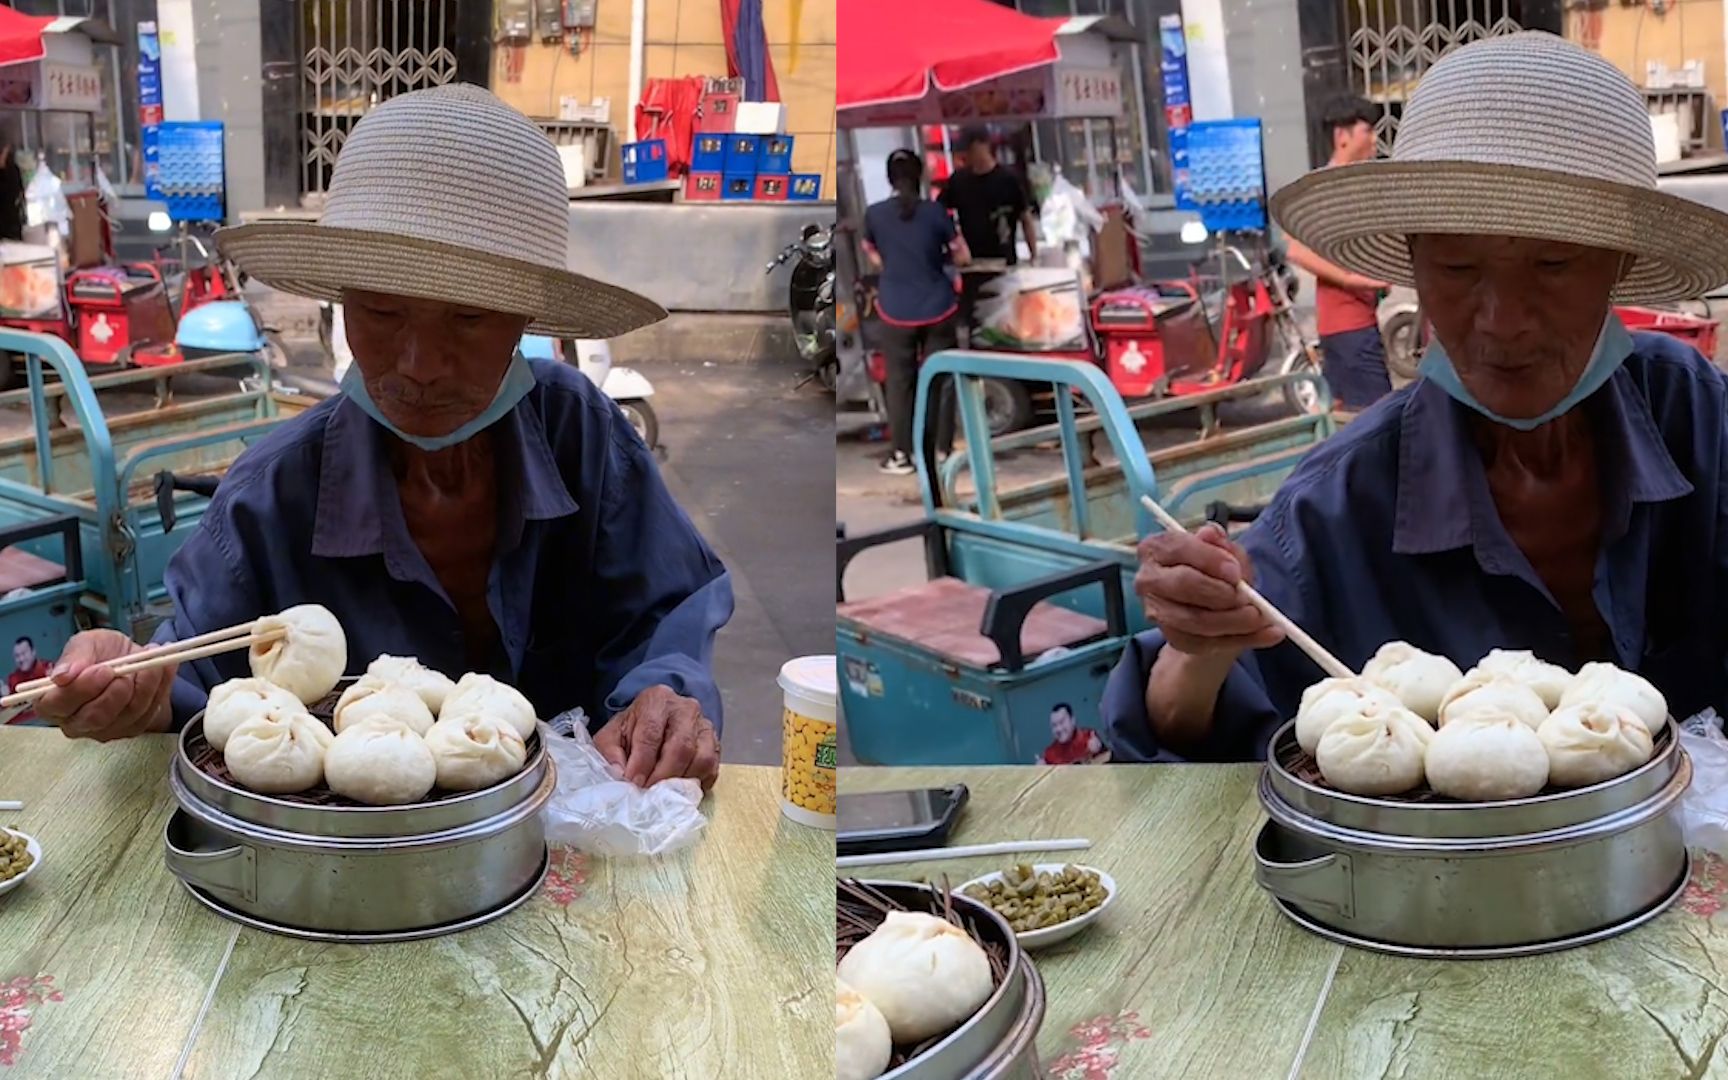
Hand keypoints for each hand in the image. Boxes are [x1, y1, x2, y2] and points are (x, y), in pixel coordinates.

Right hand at [35, 630, 175, 741]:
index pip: (57, 705)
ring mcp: (104, 730)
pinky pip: (149, 712)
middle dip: (117, 691)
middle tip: (128, 669)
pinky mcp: (131, 729)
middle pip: (94, 717)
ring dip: (145, 684)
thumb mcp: (86, 643)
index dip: (81, 689)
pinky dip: (160, 687)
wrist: (130, 657)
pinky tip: (162, 668)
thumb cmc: (100, 652)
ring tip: (149, 660)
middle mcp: (74, 722)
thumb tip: (63, 676)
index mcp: (53, 701)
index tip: (103, 670)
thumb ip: (74, 657)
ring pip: (127, 714)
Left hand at [593, 685, 719, 790]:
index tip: (634, 783)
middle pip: (681, 747)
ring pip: (701, 758)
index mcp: (657, 700)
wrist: (656, 719)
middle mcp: (686, 708)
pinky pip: (712, 767)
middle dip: (663, 775)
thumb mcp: (612, 734)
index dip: (642, 762)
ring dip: (682, 781)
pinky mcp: (715, 743)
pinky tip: (681, 788)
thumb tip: (619, 774)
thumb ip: (610, 752)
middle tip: (649, 793)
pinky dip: (698, 782)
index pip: (651, 733)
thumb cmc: (634, 729)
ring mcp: (704, 725)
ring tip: (664, 792)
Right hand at [1134, 523, 1284, 657]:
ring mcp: (1157, 611)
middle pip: (1183, 584)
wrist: (1210, 604)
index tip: (1236, 572)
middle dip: (1221, 593)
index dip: (1210, 559)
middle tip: (1249, 599)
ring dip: (1233, 621)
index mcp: (1156, 548)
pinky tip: (1265, 634)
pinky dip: (1240, 640)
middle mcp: (1148, 579)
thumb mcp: (1224, 552)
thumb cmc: (1214, 571)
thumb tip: (1212, 533)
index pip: (1179, 548)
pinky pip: (1205, 643)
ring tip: (1260, 617)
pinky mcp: (1172, 638)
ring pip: (1195, 620)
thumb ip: (1221, 544)